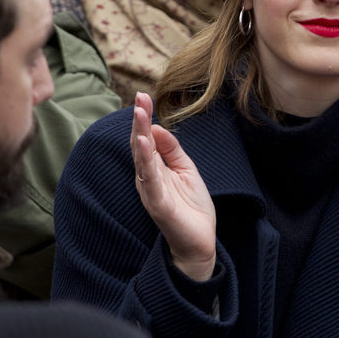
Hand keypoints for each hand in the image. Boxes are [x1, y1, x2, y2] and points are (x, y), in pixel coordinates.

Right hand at [131, 92, 216, 280]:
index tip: (143, 96)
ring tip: (139, 115)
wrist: (199, 241)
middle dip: (139, 121)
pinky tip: (144, 144)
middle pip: (140, 144)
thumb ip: (172, 149)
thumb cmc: (191, 207)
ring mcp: (151, 191)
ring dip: (140, 136)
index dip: (144, 118)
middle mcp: (148, 178)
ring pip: (142, 159)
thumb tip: (157, 128)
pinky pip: (150, 180)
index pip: (146, 138)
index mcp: (155, 168)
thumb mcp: (186, 169)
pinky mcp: (158, 204)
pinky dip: (146, 162)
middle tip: (138, 98)